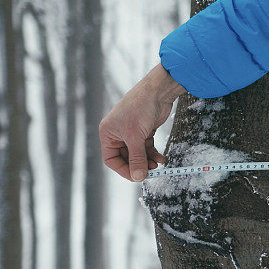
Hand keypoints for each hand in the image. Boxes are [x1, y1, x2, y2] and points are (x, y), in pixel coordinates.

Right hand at [99, 64, 185, 180]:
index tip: (136, 176)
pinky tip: (161, 158)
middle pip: (126, 158)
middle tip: (150, 171)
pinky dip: (153, 154)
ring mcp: (131, 132)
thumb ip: (137, 158)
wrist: (157, 91)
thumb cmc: (140, 108)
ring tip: (157, 165)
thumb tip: (138, 177)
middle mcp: (118, 134)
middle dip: (138, 165)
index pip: (111, 159)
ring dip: (147, 161)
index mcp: (108, 134)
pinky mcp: (144, 131)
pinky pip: (146, 148)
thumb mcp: (136, 136)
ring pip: (138, 154)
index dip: (123, 169)